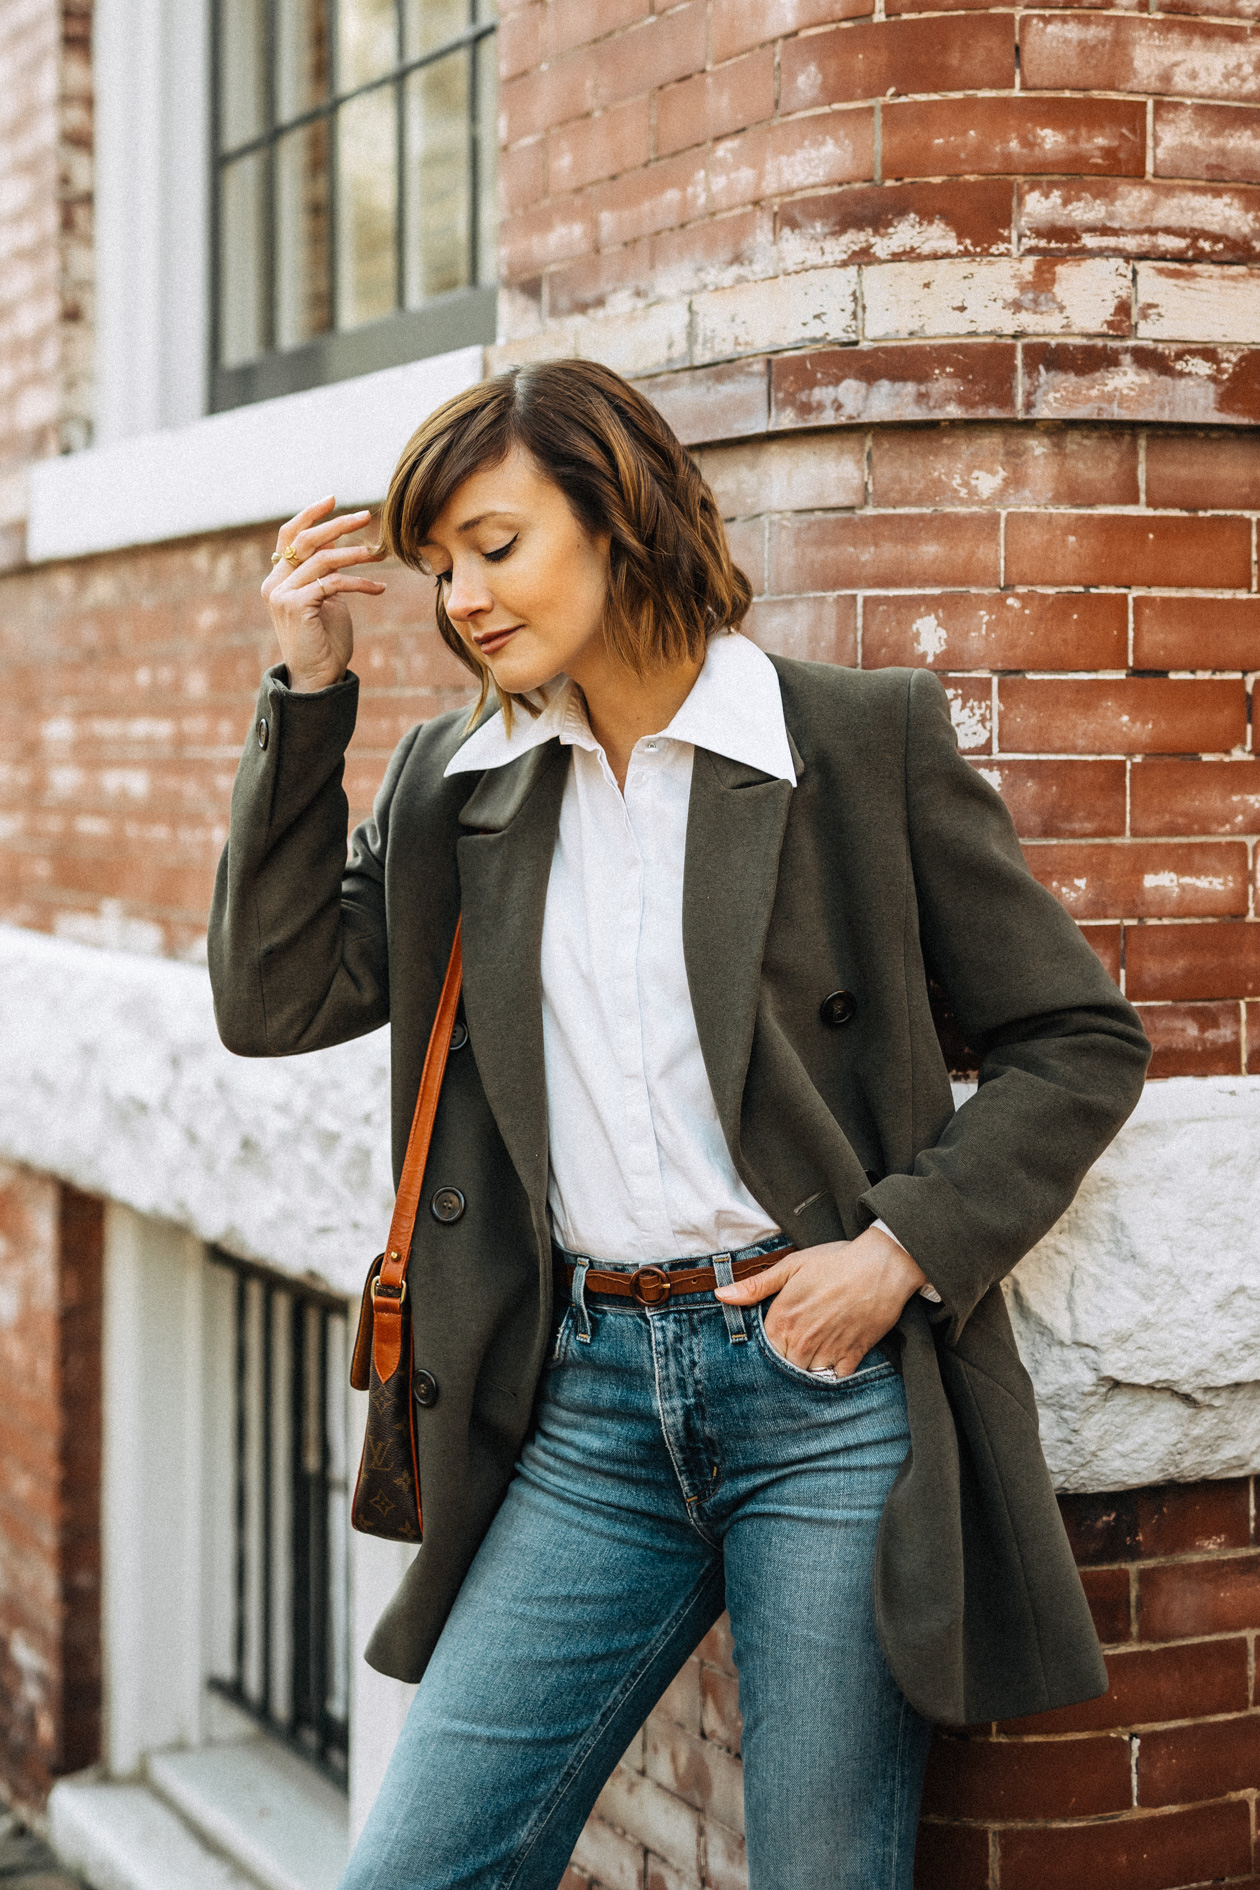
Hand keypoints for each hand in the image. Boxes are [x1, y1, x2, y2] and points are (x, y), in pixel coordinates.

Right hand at [261, 497, 386, 692]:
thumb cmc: (326, 641)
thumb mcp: (327, 598)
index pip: (289, 535)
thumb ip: (325, 571)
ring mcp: (281, 595)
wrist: (318, 678)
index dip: (310, 514)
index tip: (334, 499)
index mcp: (278, 578)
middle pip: (304, 540)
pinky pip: (333, 583)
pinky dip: (360, 583)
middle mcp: (274, 583)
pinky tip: (379, 588)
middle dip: (337, 524)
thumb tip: (336, 541)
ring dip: (356, 554)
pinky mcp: (296, 606)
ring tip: (379, 554)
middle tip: (366, 516)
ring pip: (322, 560)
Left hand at [715, 1227, 929, 1377]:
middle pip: (784, 1367)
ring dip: (808, 1368)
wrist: (882, 1265)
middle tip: (794, 1347)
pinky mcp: (853, 1356)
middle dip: (786, 1360)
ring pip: (808, 1375)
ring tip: (812, 1352)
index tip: (772, 1343)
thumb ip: (755, 1286)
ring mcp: (828, 1351)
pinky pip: (836, 1378)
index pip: (762, 1352)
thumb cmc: (835, 1262)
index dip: (765, 1349)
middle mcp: (802, 1341)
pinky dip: (833, 1373)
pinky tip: (833, 1358)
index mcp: (782, 1320)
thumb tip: (721, 1295)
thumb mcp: (791, 1266)